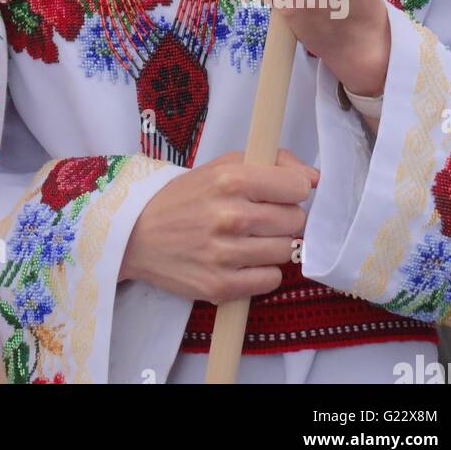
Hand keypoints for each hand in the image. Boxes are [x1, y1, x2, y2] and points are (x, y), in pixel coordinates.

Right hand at [118, 148, 317, 301]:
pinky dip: (262, 271)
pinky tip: (243, 260)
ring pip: (286, 251)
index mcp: (230, 179)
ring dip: (273, 245)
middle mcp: (230, 216)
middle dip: (285, 218)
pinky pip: (271, 280)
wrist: (136, 234)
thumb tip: (314, 177)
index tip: (282, 193)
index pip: (297, 187)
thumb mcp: (220, 167)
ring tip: (250, 239)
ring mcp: (226, 254)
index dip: (294, 190)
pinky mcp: (221, 286)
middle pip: (295, 221)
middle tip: (262, 217)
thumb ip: (270, 163)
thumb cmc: (184, 198)